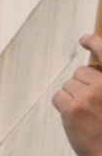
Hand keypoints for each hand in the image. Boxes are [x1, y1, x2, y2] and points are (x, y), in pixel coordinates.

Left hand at [53, 34, 101, 155]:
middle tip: (86, 106)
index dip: (94, 43)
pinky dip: (62, 105)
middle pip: (80, 73)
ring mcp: (89, 96)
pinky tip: (71, 117)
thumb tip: (82, 78)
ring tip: (82, 115)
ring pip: (68, 85)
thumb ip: (100, 88)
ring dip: (71, 97)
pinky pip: (58, 97)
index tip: (83, 39)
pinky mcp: (73, 109)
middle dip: (79, 86)